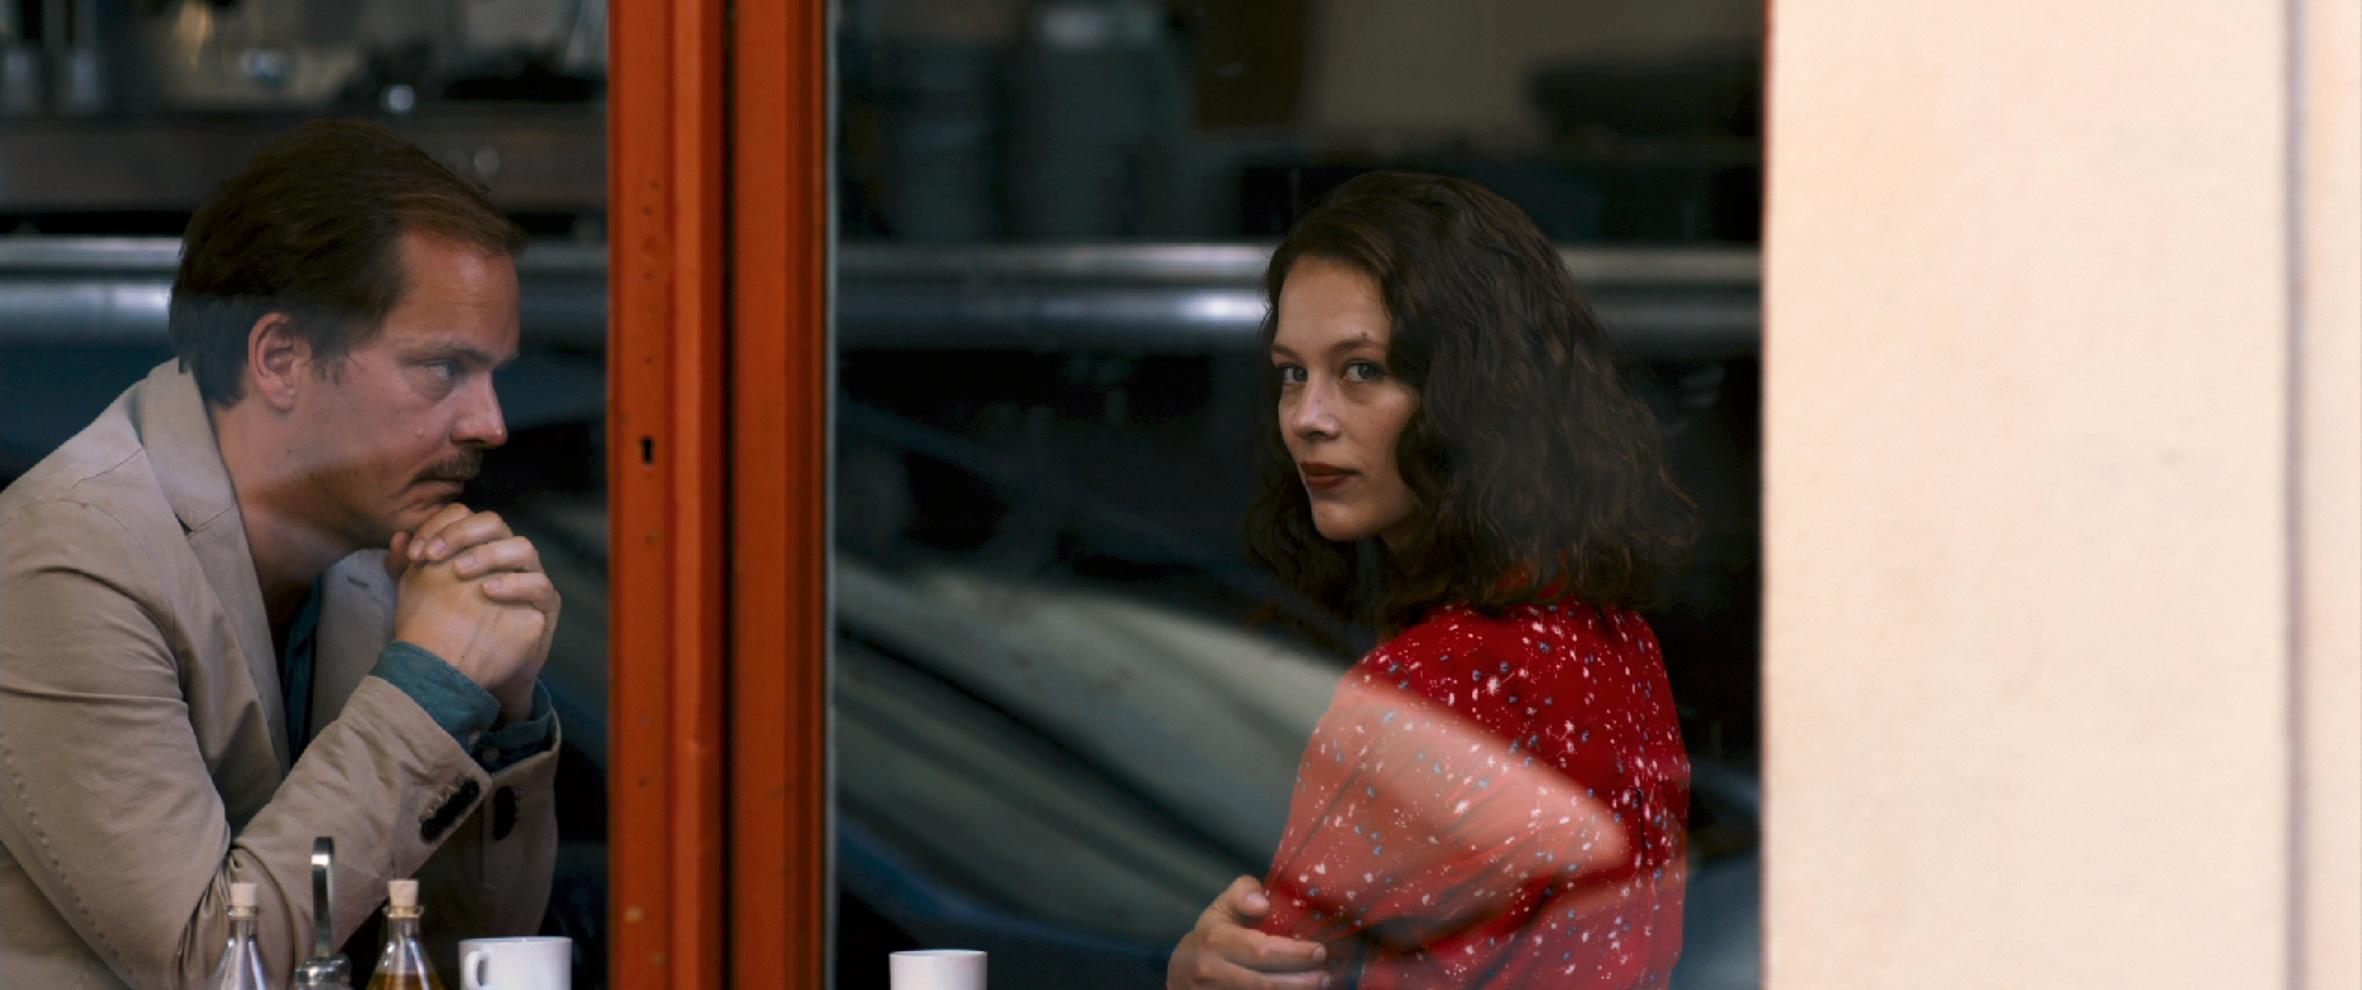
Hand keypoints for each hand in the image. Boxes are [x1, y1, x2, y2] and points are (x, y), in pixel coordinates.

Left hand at [386, 505, 559, 720]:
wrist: (471, 674)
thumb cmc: (448, 628)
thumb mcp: (419, 597)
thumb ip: (405, 570)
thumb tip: (398, 539)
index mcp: (478, 545)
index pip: (462, 516)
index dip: (438, 527)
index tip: (414, 555)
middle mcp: (506, 554)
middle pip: (493, 523)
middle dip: (461, 534)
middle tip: (433, 557)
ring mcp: (530, 576)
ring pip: (522, 547)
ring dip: (489, 554)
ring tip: (459, 571)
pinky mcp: (545, 603)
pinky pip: (539, 584)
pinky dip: (515, 583)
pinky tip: (487, 591)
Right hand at [1168, 877, 1328, 989]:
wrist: (1180, 975)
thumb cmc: (1211, 937)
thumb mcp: (1221, 908)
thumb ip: (1243, 894)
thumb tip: (1263, 904)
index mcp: (1216, 941)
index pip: (1260, 951)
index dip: (1294, 954)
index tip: (1319, 952)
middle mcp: (1213, 972)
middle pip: (1264, 983)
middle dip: (1301, 982)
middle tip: (1325, 976)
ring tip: (1319, 986)